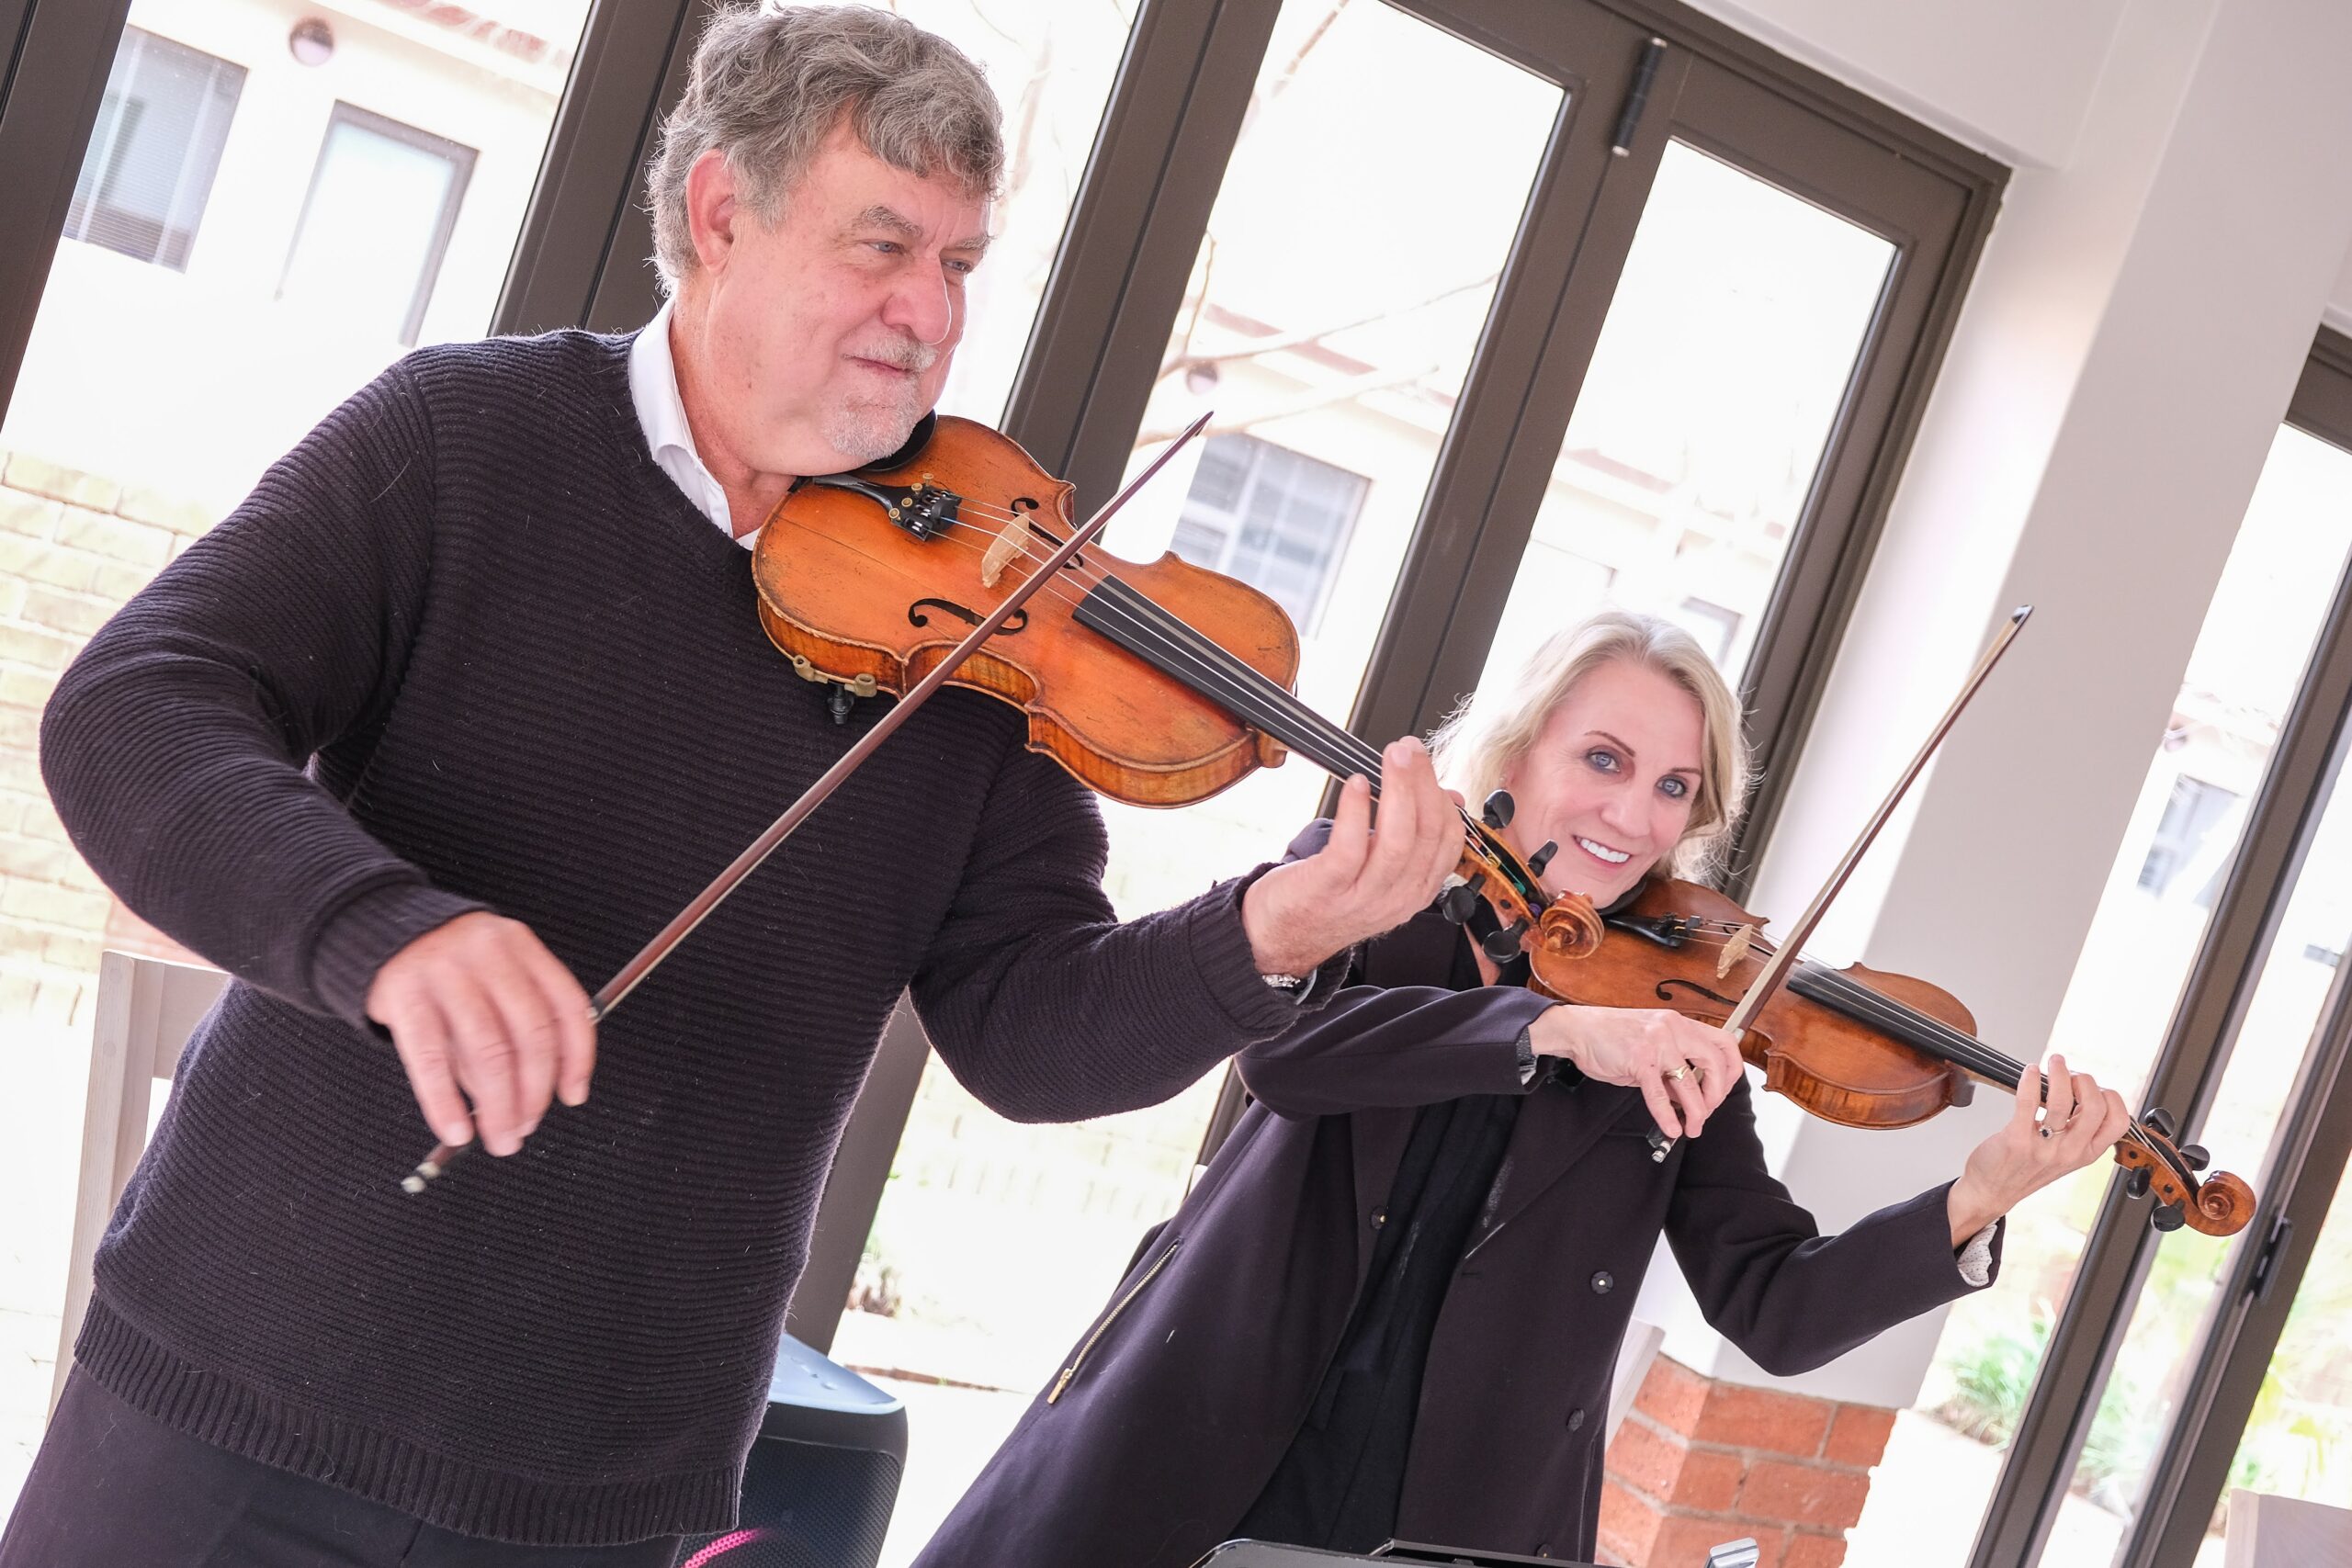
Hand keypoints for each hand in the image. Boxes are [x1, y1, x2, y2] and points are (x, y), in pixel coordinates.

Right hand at [365, 911, 596, 1155]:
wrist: (378, 930)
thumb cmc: (448, 965)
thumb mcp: (491, 975)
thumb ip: (513, 1024)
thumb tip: (528, 1098)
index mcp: (521, 946)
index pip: (565, 1006)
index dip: (576, 1057)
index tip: (573, 1094)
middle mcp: (488, 953)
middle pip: (530, 1033)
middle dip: (534, 1092)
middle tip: (526, 1128)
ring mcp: (446, 972)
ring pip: (488, 1050)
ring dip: (498, 1105)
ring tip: (499, 1137)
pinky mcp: (405, 994)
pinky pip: (431, 1059)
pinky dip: (446, 1102)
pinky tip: (455, 1129)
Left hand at [1241, 737, 1463, 976]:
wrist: (1281, 935)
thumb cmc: (1329, 895)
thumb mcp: (1381, 869)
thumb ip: (1413, 836)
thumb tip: (1449, 797)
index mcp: (1417, 890)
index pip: (1449, 842)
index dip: (1441, 798)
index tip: (1424, 762)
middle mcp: (1398, 898)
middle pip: (1426, 836)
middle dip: (1422, 785)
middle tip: (1409, 749)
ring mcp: (1364, 897)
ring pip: (1397, 842)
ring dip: (1399, 791)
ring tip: (1393, 757)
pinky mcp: (1329, 890)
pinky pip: (1351, 849)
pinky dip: (1357, 812)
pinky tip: (1357, 785)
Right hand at [1528, 1004, 1744, 1138]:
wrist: (1577, 1030)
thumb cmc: (1610, 1036)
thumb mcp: (1650, 1045)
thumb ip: (1672, 1066)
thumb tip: (1687, 1096)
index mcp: (1679, 1023)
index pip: (1724, 1043)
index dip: (1731, 1071)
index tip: (1722, 1090)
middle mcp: (1673, 1028)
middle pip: (1716, 1063)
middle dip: (1717, 1095)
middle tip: (1708, 1111)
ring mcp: (1657, 1043)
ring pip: (1690, 1083)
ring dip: (1696, 1112)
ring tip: (1692, 1127)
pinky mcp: (1639, 1060)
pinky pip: (1659, 1094)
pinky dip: (1667, 1116)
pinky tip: (1671, 1127)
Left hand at [1947, 1052, 2129, 1244]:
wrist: (1992, 1192)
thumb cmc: (2026, 1169)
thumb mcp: (2065, 1156)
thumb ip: (2078, 1131)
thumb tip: (2085, 1092)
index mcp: (2086, 1154)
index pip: (2119, 1122)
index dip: (2111, 1098)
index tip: (2094, 1087)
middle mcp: (2069, 1151)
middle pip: (2095, 1107)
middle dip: (2086, 1081)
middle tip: (2071, 1073)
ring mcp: (2044, 1147)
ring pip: (2063, 1101)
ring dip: (2059, 1073)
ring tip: (2054, 1062)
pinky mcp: (2017, 1140)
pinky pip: (2028, 1101)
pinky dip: (2031, 1080)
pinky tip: (2031, 1072)